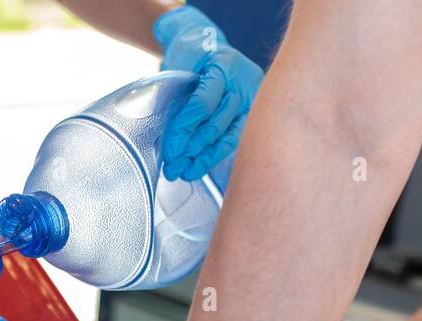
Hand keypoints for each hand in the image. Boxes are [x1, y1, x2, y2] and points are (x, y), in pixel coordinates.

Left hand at [154, 6, 264, 180]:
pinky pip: (233, 140)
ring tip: (183, 172)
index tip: (170, 150)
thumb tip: (169, 140)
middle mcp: (242, 83)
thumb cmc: (192, 55)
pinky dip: (213, 156)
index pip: (203, 103)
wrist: (208, 46)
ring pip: (228, 137)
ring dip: (203, 159)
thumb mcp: (181, 66)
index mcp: (224, 65)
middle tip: (172, 167)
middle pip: (217, 124)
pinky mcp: (251, 115)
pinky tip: (197, 168)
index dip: (184, 129)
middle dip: (192, 149)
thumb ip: (178, 97)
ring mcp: (251, 100)